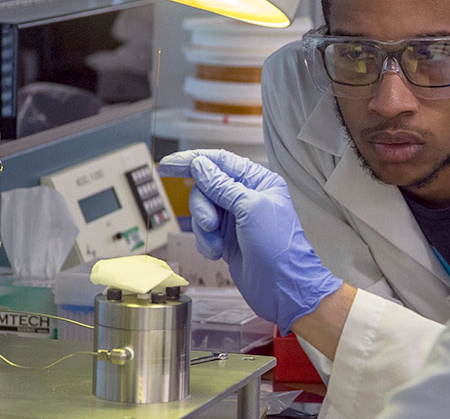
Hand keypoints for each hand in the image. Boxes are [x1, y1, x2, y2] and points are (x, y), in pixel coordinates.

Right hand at [158, 150, 281, 259]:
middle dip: (202, 206)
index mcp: (259, 182)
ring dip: (204, 229)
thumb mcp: (250, 209)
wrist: (282, 288)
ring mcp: (236, 218)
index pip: (221, 161)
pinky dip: (205, 242)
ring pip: (202, 210)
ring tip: (216, 244)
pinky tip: (217, 252)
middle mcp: (247, 197)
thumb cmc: (279, 249)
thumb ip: (222, 185)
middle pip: (206, 187)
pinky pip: (203, 232)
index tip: (168, 165)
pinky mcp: (227, 238)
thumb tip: (200, 165)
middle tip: (210, 223)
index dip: (192, 161)